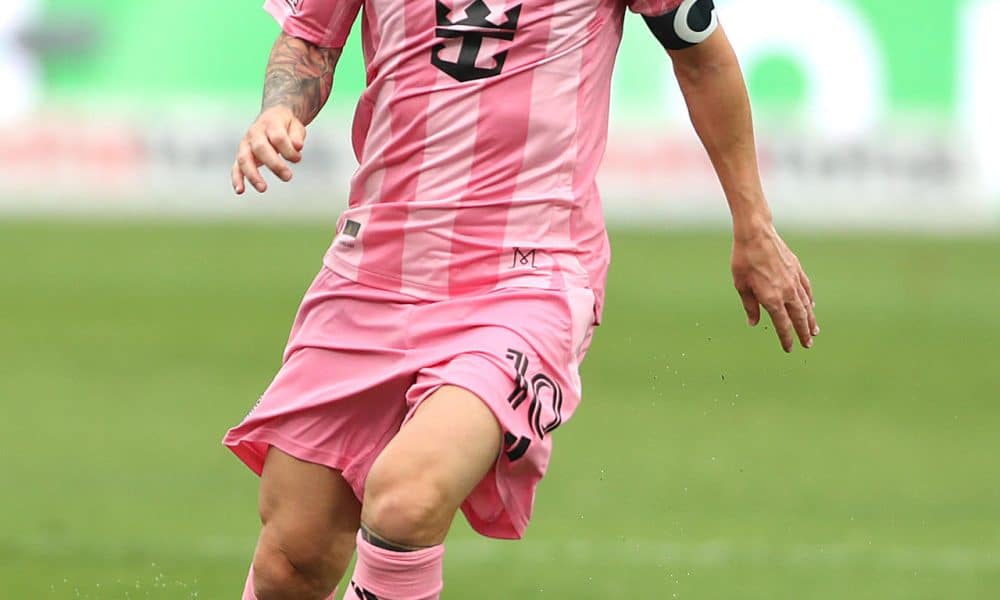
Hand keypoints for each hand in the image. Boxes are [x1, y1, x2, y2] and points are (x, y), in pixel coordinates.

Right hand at [231, 106, 305, 193]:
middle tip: (288, 177)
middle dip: (274, 164)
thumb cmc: (285, 125)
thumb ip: (296, 136)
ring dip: (253, 174)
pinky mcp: (242, 155)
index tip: (298, 158)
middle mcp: (255, 133)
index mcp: (270, 123)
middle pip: (260, 148)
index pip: (278, 137)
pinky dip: (237, 179)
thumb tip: (298, 146)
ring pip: (245, 159)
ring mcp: (246, 144)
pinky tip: (240, 190)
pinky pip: (236, 167)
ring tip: (263, 188)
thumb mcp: (296, 126)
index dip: (288, 150)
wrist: (272, 117)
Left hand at [731, 222, 818, 351]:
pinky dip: (810, 299)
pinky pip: (807, 289)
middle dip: (804, 333)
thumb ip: (750, 306)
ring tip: (814, 331)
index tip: (790, 348)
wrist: (756, 235)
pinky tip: (811, 305)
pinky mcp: (797, 270)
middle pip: (799, 318)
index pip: (782, 325)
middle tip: (808, 344)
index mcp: (771, 298)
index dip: (786, 338)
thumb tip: (753, 323)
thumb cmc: (744, 260)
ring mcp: (794, 280)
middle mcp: (787, 292)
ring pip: (806, 305)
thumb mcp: (741, 286)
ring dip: (811, 319)